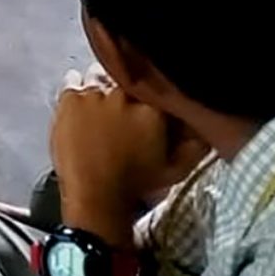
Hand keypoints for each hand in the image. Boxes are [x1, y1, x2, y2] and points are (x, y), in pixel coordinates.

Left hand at [49, 68, 182, 239]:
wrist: (96, 196)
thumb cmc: (138, 185)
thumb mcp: (176, 170)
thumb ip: (195, 146)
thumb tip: (206, 129)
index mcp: (152, 109)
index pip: (155, 87)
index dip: (152, 95)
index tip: (148, 105)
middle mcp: (123, 95)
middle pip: (127, 81)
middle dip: (127, 92)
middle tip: (123, 111)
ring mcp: (93, 94)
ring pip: (100, 79)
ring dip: (103, 91)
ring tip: (102, 110)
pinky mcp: (69, 99)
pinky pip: (73, 84)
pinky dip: (79, 93)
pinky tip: (82, 108)